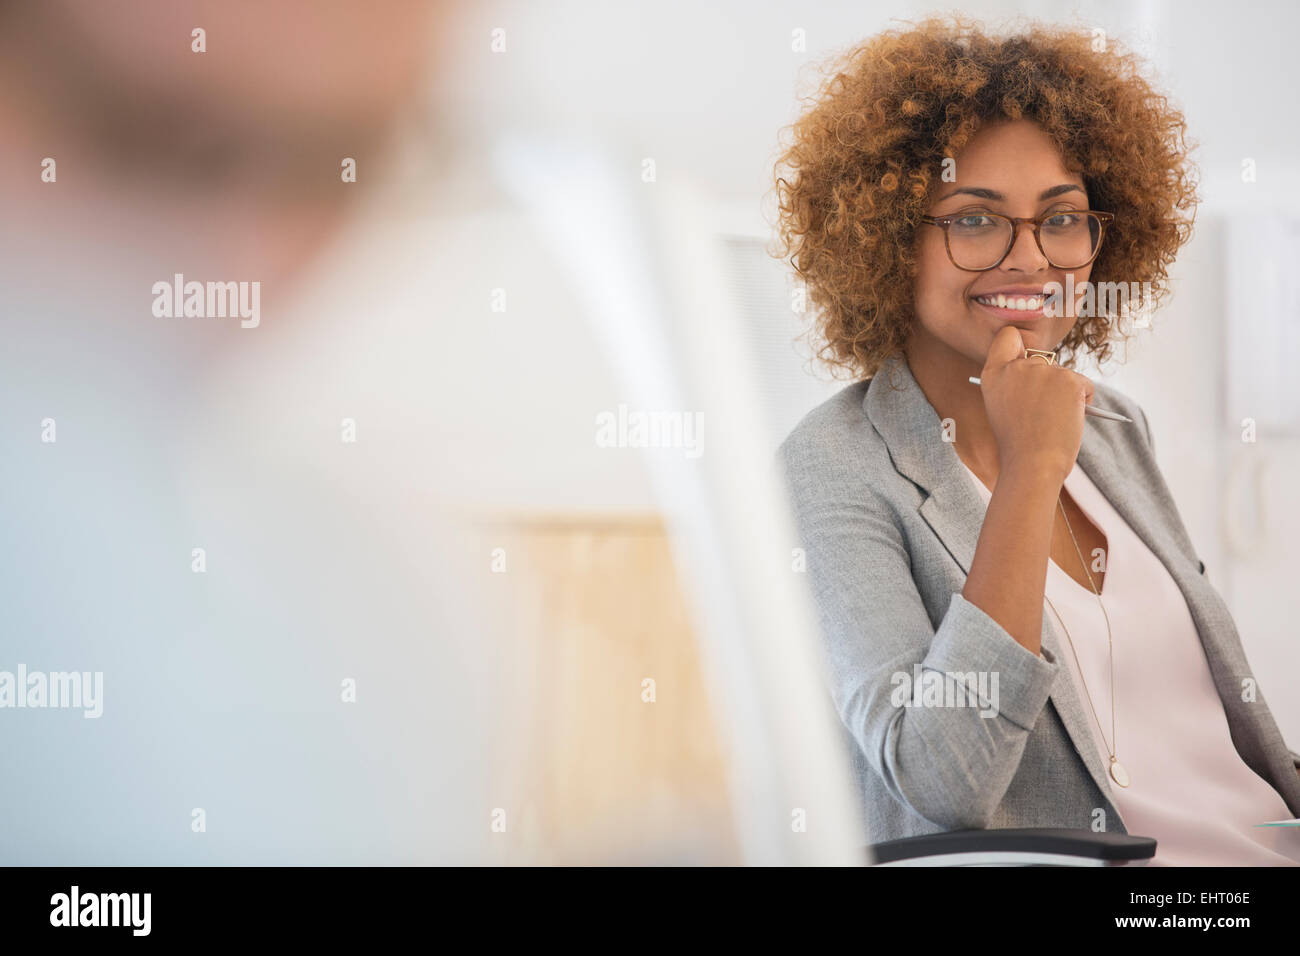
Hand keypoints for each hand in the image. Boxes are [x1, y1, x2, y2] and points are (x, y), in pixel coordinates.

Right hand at [978, 326, 1095, 484]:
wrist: (1032, 465)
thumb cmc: (1018, 444)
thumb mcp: (1002, 408)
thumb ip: (1013, 385)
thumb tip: (1042, 377)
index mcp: (994, 374)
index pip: (1008, 337)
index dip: (1019, 344)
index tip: (1024, 356)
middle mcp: (1017, 367)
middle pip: (1042, 361)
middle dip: (1048, 382)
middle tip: (1041, 413)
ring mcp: (1044, 371)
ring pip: (1065, 376)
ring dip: (1066, 395)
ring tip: (1052, 421)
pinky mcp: (1070, 380)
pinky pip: (1085, 387)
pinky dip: (1083, 402)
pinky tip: (1068, 419)